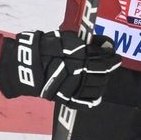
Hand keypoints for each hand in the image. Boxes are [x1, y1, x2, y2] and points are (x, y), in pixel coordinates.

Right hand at [0, 30, 121, 108]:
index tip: (115, 55)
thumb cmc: (47, 47)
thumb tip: (106, 46)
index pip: (105, 59)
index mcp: (80, 56)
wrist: (25, 63)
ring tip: (101, 76)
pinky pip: (85, 102)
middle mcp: (79, 72)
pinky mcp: (65, 97)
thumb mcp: (68, 37)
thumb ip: (89, 42)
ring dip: (103, 80)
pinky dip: (94, 99)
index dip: (113, 57)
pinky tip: (97, 94)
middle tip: (110, 63)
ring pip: (98, 87)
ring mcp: (73, 86)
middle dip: (109, 67)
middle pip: (104, 73)